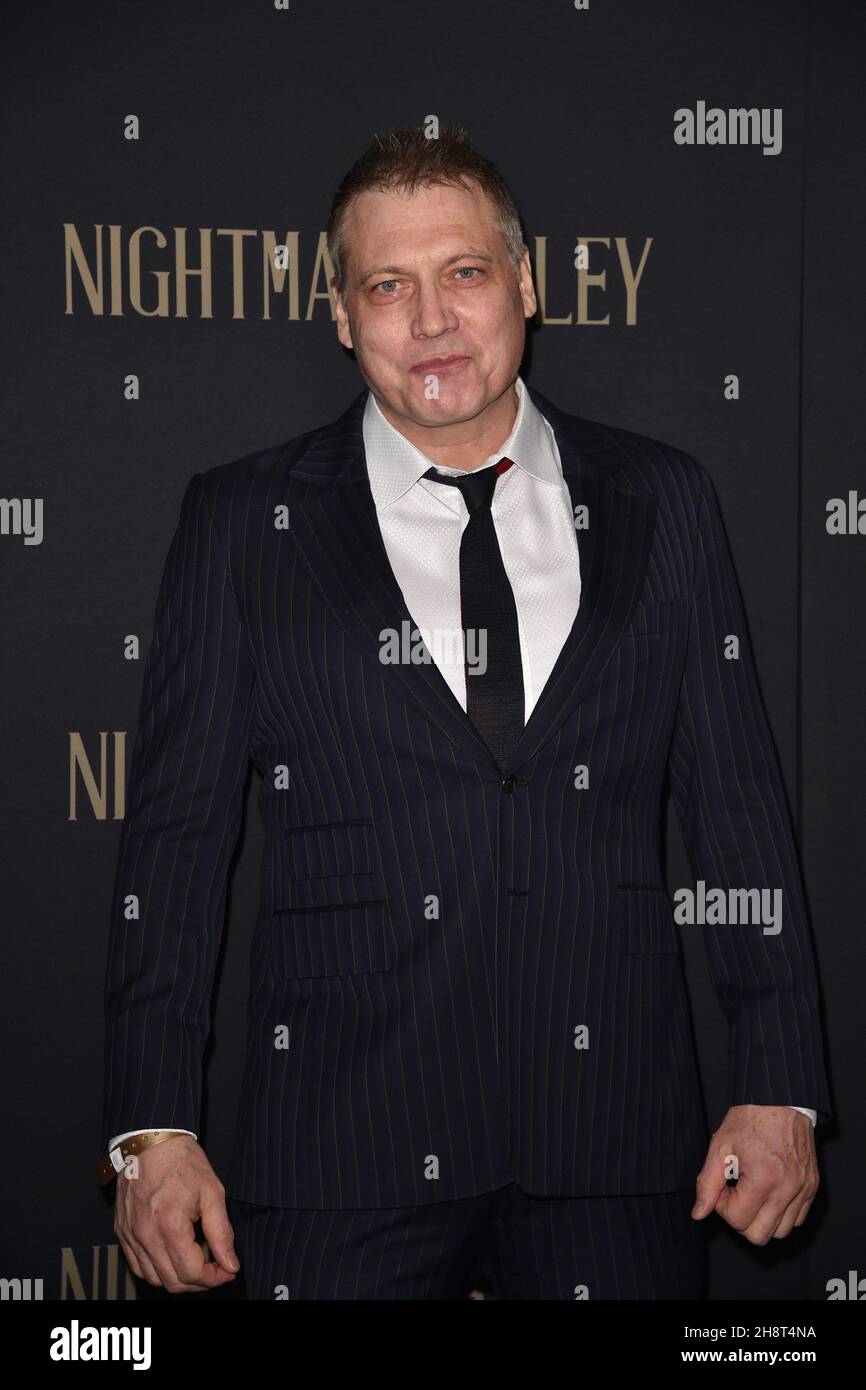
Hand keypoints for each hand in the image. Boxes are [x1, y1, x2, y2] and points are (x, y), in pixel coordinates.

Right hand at [113, 1135, 238, 1291]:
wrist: (151, 1140)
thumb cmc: (182, 1161)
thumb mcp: (212, 1192)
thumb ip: (221, 1232)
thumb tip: (230, 1264)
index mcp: (170, 1225)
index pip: (192, 1272)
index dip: (214, 1278)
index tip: (227, 1270)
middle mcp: (145, 1235)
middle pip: (172, 1282)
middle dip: (199, 1282)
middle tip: (215, 1267)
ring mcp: (130, 1235)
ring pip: (153, 1278)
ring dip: (177, 1277)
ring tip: (195, 1260)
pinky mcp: (122, 1232)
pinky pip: (137, 1265)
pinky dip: (157, 1269)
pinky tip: (173, 1255)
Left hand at [691, 1105, 818, 1243]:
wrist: (780, 1099)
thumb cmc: (749, 1119)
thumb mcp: (720, 1146)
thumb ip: (707, 1183)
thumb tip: (698, 1214)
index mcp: (763, 1179)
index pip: (737, 1221)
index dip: (722, 1207)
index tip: (722, 1185)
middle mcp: (787, 1189)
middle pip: (759, 1236)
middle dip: (740, 1219)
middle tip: (735, 1192)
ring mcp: (803, 1189)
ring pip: (781, 1232)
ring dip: (761, 1219)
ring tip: (752, 1192)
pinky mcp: (812, 1187)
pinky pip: (797, 1219)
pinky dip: (781, 1214)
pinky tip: (768, 1192)